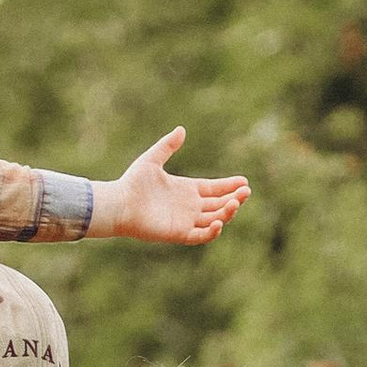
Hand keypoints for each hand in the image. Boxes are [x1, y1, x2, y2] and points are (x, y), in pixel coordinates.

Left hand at [98, 129, 249, 246]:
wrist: (120, 204)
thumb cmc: (133, 183)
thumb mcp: (152, 159)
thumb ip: (167, 146)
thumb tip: (181, 129)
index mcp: (186, 189)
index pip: (214, 189)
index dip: (229, 186)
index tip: (244, 182)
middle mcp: (189, 206)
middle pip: (219, 204)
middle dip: (234, 199)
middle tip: (246, 192)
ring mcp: (186, 221)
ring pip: (215, 219)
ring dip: (227, 212)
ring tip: (236, 202)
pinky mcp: (180, 234)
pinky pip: (201, 236)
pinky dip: (212, 231)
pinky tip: (219, 221)